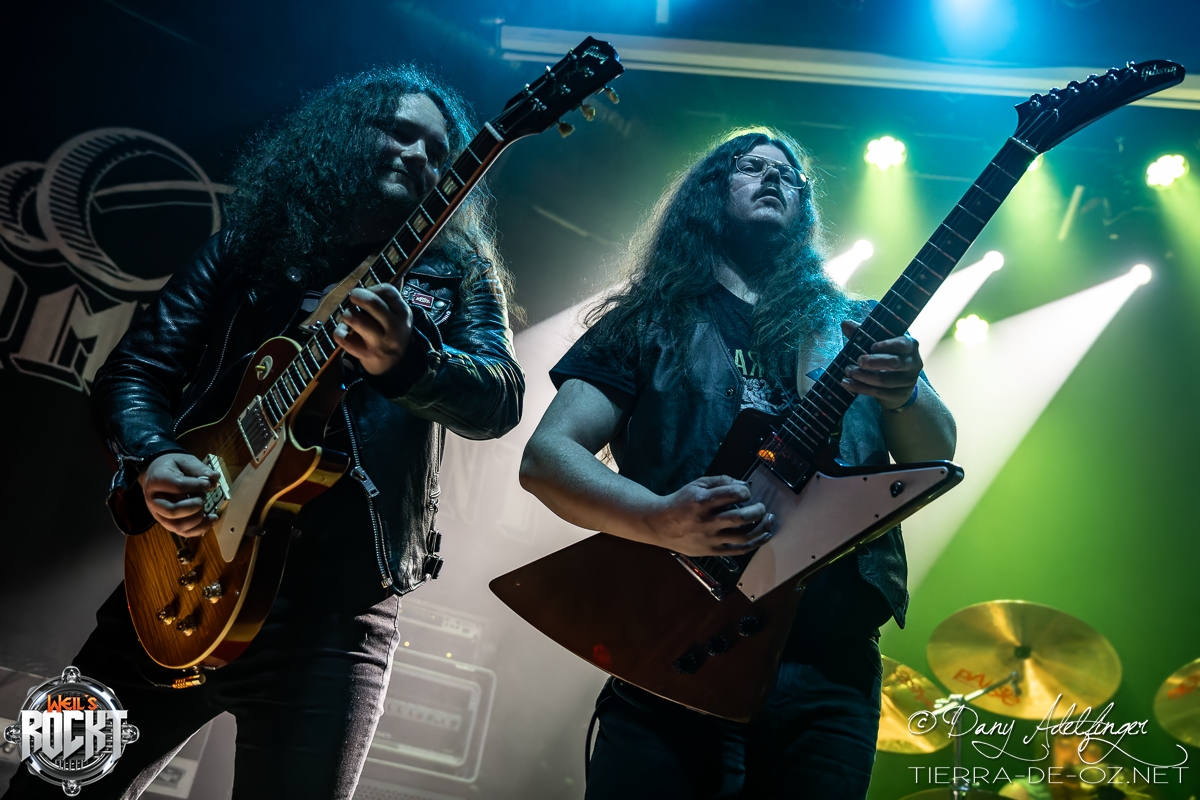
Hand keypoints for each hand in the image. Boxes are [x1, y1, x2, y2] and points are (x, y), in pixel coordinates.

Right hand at [138, 453, 219, 536]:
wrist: (156, 473)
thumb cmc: (172, 466)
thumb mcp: (185, 460)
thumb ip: (199, 469)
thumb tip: (214, 479)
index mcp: (157, 480)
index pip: (177, 486)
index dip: (196, 485)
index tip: (207, 483)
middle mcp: (153, 500)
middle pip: (172, 510)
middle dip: (194, 505)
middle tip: (203, 496)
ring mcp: (159, 514)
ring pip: (177, 525)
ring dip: (197, 518)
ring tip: (205, 507)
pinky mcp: (167, 522)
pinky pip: (182, 532)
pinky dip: (200, 529)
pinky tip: (211, 519)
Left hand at [334, 285, 412, 374]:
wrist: (397, 366)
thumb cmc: (393, 333)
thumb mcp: (399, 315)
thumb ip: (391, 296)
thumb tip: (394, 272)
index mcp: (403, 314)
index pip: (387, 290)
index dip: (372, 288)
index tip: (367, 292)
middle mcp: (394, 328)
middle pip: (372, 303)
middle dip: (357, 296)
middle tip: (353, 298)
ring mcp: (380, 342)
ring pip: (356, 320)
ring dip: (347, 314)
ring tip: (349, 317)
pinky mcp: (367, 354)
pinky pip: (344, 339)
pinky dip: (339, 332)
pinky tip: (343, 332)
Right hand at [647, 475, 774, 556]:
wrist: (659, 525)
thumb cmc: (680, 502)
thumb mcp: (697, 485)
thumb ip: (720, 481)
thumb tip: (744, 484)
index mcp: (702, 501)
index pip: (733, 494)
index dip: (746, 492)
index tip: (747, 493)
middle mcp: (707, 521)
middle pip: (741, 518)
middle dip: (757, 510)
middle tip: (762, 507)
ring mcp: (710, 539)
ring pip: (743, 536)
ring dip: (761, 528)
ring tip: (769, 520)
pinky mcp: (711, 551)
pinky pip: (738, 550)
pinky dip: (755, 544)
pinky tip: (765, 536)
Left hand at [840, 319, 921, 409]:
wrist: (899, 384)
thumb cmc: (886, 356)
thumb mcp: (878, 344)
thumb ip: (863, 333)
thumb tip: (845, 324)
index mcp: (910, 346)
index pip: (902, 344)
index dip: (887, 345)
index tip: (872, 347)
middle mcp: (913, 363)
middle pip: (894, 363)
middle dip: (874, 362)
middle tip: (858, 360)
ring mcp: (908, 381)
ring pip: (884, 380)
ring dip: (863, 377)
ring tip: (848, 372)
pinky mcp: (899, 395)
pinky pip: (878, 393)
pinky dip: (860, 388)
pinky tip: (847, 384)